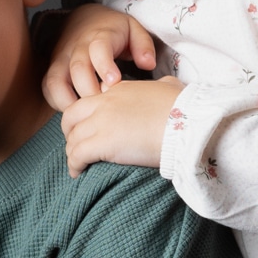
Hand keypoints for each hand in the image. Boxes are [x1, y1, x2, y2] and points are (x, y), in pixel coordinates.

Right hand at [42, 4, 157, 110]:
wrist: (84, 19)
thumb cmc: (112, 30)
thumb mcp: (133, 29)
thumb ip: (143, 45)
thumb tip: (148, 64)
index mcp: (100, 36)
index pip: (99, 49)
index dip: (104, 65)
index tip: (114, 82)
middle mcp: (77, 47)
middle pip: (78, 70)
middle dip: (90, 91)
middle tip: (106, 106)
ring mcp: (61, 59)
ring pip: (56, 81)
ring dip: (69, 101)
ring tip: (87, 114)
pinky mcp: (52, 69)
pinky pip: (48, 88)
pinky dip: (57, 102)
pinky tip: (74, 111)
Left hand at [60, 76, 185, 177]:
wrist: (188, 124)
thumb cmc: (185, 108)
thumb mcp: (172, 87)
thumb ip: (164, 85)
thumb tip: (168, 86)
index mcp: (119, 90)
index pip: (89, 102)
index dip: (85, 117)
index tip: (89, 130)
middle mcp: (105, 103)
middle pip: (71, 117)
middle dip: (70, 133)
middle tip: (76, 147)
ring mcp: (102, 122)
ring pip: (73, 138)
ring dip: (72, 153)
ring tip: (77, 165)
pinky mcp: (103, 143)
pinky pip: (77, 155)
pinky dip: (74, 165)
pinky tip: (77, 172)